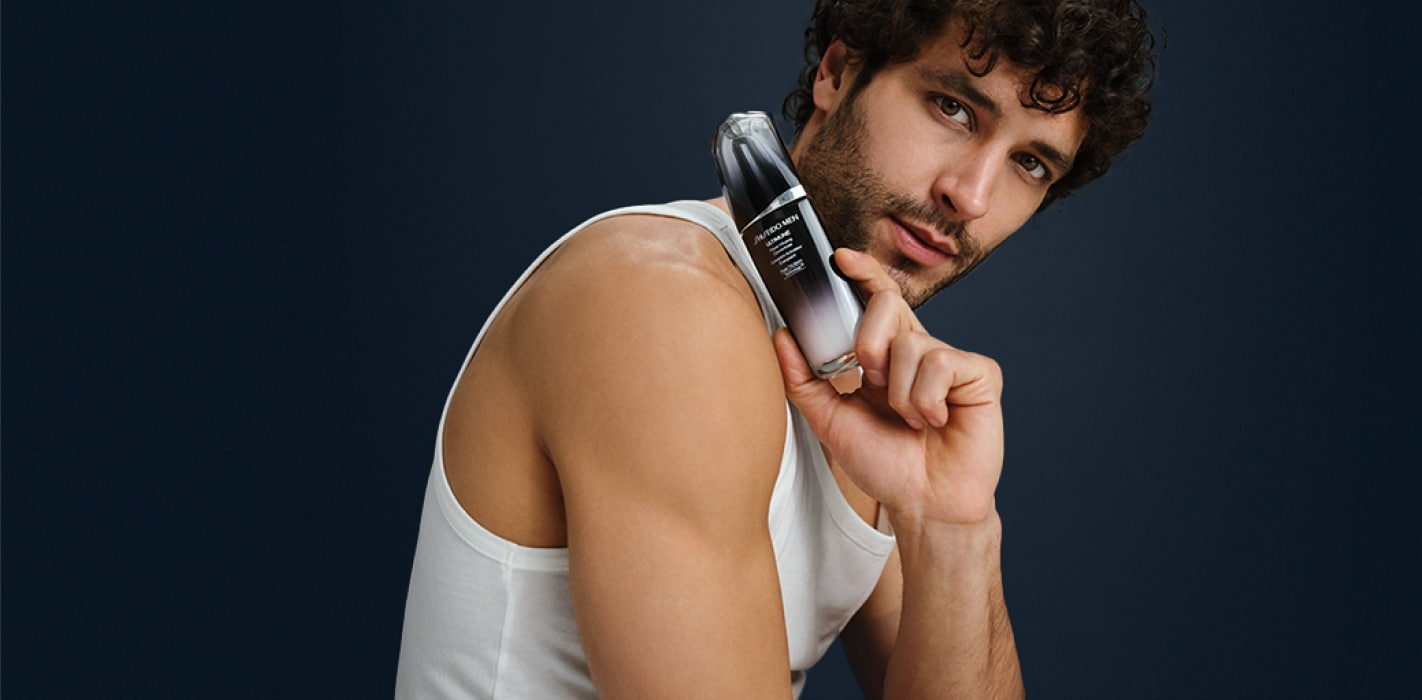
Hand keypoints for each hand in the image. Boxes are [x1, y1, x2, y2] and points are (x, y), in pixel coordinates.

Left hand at [773, 249, 1004, 525]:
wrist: (921, 504)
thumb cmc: (884, 464)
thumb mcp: (831, 420)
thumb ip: (804, 379)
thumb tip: (782, 335)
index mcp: (886, 353)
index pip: (875, 300)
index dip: (863, 273)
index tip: (840, 259)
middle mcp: (918, 349)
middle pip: (887, 305)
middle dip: (867, 341)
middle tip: (871, 382)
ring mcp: (951, 360)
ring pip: (911, 343)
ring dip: (899, 392)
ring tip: (910, 419)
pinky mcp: (980, 375)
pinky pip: (941, 364)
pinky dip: (926, 398)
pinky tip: (934, 420)